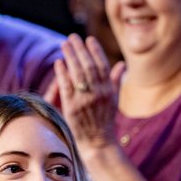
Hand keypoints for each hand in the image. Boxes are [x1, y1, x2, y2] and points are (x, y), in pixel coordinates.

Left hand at [54, 34, 125, 152]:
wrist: (98, 144)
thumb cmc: (105, 122)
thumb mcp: (114, 100)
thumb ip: (116, 81)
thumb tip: (121, 64)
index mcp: (109, 90)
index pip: (102, 65)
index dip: (95, 51)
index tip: (89, 39)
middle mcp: (98, 93)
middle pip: (88, 66)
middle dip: (80, 49)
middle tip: (72, 37)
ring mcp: (85, 100)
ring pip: (77, 73)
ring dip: (70, 57)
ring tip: (64, 44)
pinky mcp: (73, 108)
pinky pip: (67, 86)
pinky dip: (63, 73)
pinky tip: (59, 62)